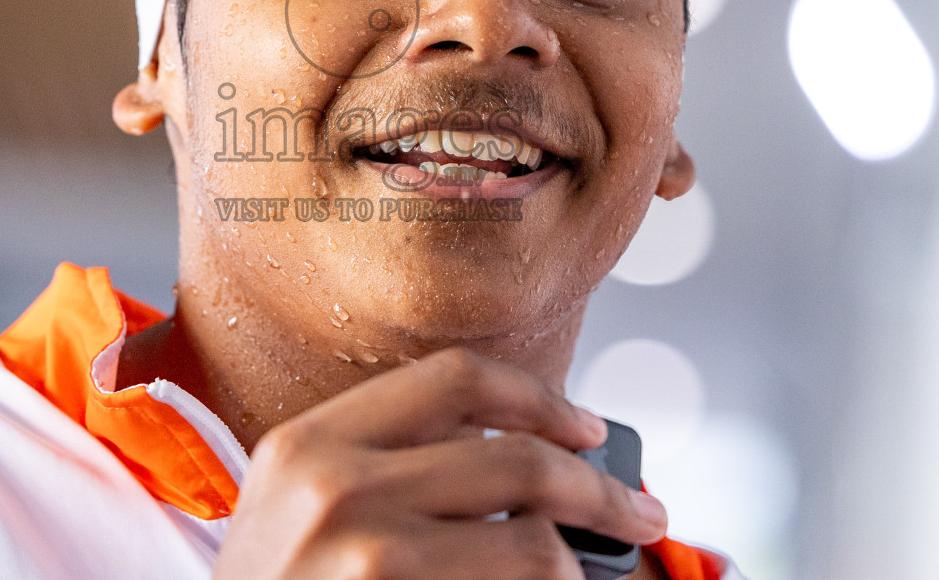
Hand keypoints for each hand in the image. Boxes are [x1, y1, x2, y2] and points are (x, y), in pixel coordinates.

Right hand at [212, 348, 669, 579]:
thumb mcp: (298, 505)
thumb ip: (389, 463)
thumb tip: (525, 452)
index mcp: (313, 441)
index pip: (458, 378)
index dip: (542, 397)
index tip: (586, 427)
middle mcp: (337, 487)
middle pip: (519, 460)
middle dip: (603, 490)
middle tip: (639, 512)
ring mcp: (367, 558)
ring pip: (535, 547)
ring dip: (580, 566)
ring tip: (586, 577)